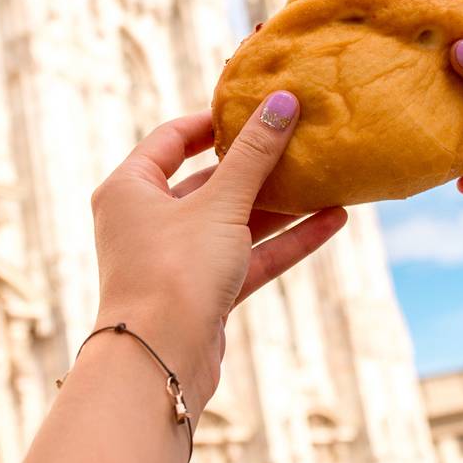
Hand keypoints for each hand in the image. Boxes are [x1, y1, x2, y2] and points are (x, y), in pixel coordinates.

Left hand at [90, 98, 346, 408]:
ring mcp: (176, 259)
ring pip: (234, 221)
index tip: (257, 106)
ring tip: (328, 177)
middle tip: (301, 138)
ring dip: (280, 203)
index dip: (215, 121)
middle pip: (208, 181)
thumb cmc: (175, 270)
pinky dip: (285, 240)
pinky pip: (249, 256)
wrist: (160, 361)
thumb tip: (284, 101)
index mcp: (129, 188)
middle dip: (258, 164)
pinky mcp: (204, 293)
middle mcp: (147, 221)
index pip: (172, 138)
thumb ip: (254, 154)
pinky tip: (332, 220)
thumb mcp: (220, 204)